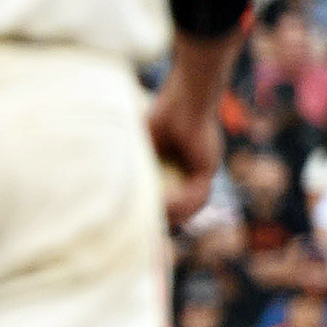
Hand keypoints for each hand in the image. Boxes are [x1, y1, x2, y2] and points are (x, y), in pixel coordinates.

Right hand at [148, 83, 223, 227]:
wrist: (186, 98)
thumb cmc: (163, 115)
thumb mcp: (143, 147)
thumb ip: (139, 167)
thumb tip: (117, 189)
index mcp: (181, 166)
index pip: (174, 198)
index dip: (162, 211)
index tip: (144, 221)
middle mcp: (195, 171)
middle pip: (185, 207)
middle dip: (168, 219)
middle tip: (149, 228)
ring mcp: (204, 171)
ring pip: (192, 205)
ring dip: (173, 214)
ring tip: (155, 218)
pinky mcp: (208, 169)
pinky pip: (196, 196)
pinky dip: (180, 204)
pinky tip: (164, 206)